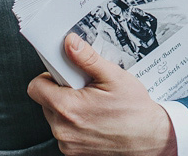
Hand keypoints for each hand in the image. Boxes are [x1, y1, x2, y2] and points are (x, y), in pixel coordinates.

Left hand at [28, 34, 176, 155]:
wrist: (151, 139)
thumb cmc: (134, 111)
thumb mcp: (113, 76)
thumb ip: (87, 59)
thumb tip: (70, 43)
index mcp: (68, 108)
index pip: (35, 87)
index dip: (48, 76)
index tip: (64, 73)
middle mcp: (62, 129)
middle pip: (45, 101)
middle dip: (61, 91)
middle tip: (85, 88)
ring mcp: (67, 144)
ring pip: (54, 116)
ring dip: (67, 107)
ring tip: (92, 103)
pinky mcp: (73, 152)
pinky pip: (64, 131)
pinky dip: (75, 123)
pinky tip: (94, 118)